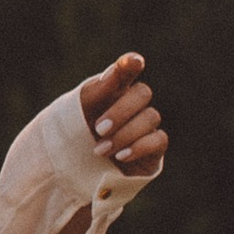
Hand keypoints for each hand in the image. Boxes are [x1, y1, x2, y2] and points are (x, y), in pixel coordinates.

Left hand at [78, 51, 167, 178]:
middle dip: (121, 111)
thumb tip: (129, 61)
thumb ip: (100, 88)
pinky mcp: (154, 147)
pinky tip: (121, 156)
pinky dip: (139, 147)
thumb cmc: (74, 136)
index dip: (130, 64)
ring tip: (100, 150)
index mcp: (112, 89)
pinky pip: (159, 140)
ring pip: (151, 117)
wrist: (75, 171)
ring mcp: (145, 125)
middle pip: (142, 93)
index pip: (126, 70)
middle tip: (99, 129)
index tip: (133, 62)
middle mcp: (133, 103)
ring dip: (124, 134)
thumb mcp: (78, 113)